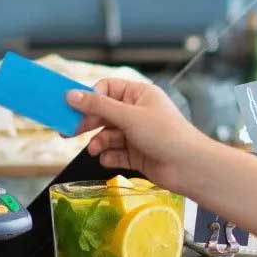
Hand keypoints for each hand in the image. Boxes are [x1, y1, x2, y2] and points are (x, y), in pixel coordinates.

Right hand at [66, 77, 207, 190]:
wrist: (188, 167)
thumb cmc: (166, 134)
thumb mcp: (128, 116)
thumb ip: (98, 107)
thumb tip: (71, 95)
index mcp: (139, 95)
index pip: (106, 89)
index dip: (89, 98)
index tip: (72, 109)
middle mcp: (137, 112)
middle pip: (103, 113)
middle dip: (87, 123)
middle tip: (68, 132)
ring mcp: (137, 134)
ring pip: (107, 135)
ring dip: (98, 142)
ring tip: (94, 150)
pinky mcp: (137, 154)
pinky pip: (115, 153)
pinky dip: (109, 156)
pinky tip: (107, 159)